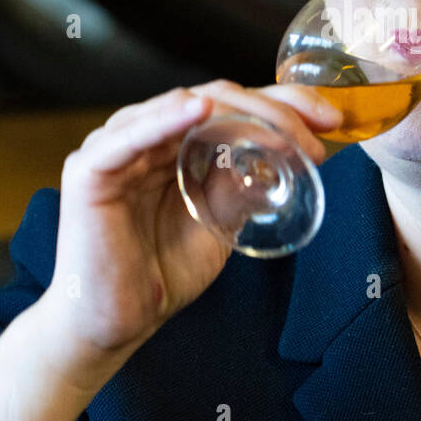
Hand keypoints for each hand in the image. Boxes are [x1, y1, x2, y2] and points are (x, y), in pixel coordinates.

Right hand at [33, 80, 341, 387]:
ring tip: (282, 134)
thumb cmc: (161, 271)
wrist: (116, 324)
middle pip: (216, 97)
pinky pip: (128, 136)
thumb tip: (289, 157)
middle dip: (274, 111)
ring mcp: (116, 145)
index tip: (331, 121)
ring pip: (182, 105)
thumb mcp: (220, 221)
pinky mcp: (89, 169)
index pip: (234, 104)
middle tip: (316, 137)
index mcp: (176, 140)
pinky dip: (164, 119)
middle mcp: (146, 132)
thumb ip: (243, 185)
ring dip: (238, 114)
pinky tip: (199, 109)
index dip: (285, 103)